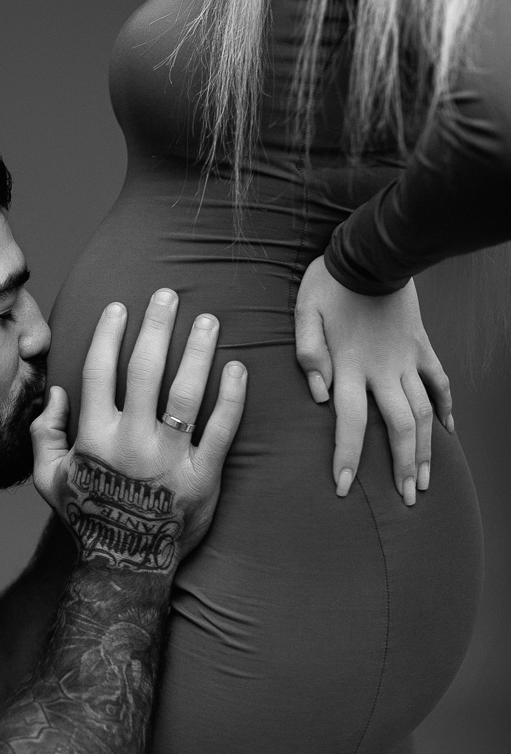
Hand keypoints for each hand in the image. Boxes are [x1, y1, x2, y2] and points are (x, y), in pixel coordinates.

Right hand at [32, 289, 246, 568]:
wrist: (125, 565)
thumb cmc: (87, 518)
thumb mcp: (48, 480)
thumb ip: (43, 435)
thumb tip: (56, 392)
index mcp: (96, 437)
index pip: (101, 371)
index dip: (110, 334)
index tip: (120, 307)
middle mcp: (133, 442)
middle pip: (146, 371)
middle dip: (157, 327)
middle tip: (168, 294)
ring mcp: (171, 459)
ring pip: (187, 393)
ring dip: (198, 351)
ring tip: (208, 319)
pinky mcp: (204, 478)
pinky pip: (222, 430)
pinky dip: (232, 397)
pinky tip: (237, 367)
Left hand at [295, 255, 452, 504]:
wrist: (372, 252)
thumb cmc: (329, 285)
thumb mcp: (304, 314)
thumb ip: (308, 356)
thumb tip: (319, 396)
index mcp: (349, 366)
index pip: (348, 423)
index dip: (346, 458)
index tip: (342, 489)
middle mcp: (383, 370)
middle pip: (398, 427)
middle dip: (402, 467)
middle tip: (407, 501)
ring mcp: (407, 360)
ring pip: (424, 413)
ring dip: (426, 449)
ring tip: (425, 481)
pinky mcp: (422, 347)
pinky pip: (440, 381)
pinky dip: (447, 407)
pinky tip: (449, 431)